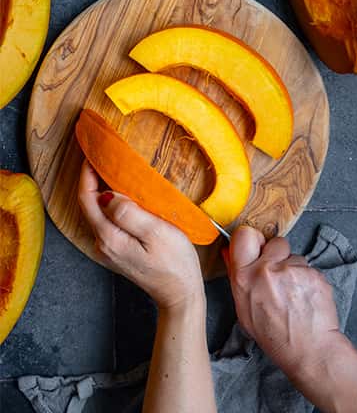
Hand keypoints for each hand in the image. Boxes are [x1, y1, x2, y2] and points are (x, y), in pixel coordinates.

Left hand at [76, 160, 202, 310]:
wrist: (179, 292)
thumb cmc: (173, 261)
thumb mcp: (155, 232)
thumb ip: (129, 213)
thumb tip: (108, 194)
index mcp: (109, 237)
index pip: (88, 200)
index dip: (87, 175)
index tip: (93, 154)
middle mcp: (102, 244)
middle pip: (88, 207)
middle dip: (90, 180)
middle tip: (101, 156)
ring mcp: (109, 249)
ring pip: (97, 214)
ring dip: (100, 191)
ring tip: (111, 169)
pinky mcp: (118, 251)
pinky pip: (106, 221)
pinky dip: (109, 204)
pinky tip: (122, 194)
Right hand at [227, 226, 342, 371]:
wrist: (308, 347)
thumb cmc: (273, 334)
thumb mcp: (244, 310)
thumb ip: (237, 277)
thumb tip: (228, 251)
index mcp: (245, 279)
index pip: (244, 235)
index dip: (252, 239)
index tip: (256, 247)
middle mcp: (268, 270)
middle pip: (275, 242)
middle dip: (277, 254)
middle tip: (279, 274)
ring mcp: (293, 269)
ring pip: (294, 256)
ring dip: (293, 268)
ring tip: (293, 293)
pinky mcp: (313, 272)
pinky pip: (308, 267)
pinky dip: (307, 278)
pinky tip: (304, 296)